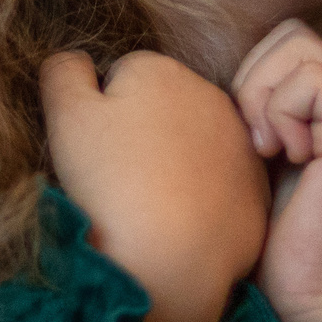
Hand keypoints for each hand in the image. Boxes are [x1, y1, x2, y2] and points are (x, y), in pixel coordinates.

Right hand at [40, 50, 269, 321]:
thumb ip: (65, 72)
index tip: (102, 150)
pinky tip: (183, 221)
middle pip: (163, 106)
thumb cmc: (110, 185)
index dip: (102, 114)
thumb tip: (77, 59)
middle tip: (125, 178)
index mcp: (161, 70)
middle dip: (145, 131)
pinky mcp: (256, 185)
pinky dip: (203, 195)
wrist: (169, 261)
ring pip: (194, 142)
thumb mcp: (68, 117)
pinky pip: (221, 181)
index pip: (123, 77)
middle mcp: (210, 94)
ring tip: (151, 203)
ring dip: (175, 161)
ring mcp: (239, 141)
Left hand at [232, 19, 321, 321]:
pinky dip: (283, 114)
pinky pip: (310, 80)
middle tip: (255, 141)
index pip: (283, 40)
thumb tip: (203, 81)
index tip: (246, 137)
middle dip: (255, 78)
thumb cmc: (273, 243)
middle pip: (290, 34)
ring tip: (269, 151)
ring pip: (299, 46)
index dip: (253, 74)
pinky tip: (286, 160)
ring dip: (266, 96)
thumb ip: (250, 115)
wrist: (316, 297)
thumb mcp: (252, 163)